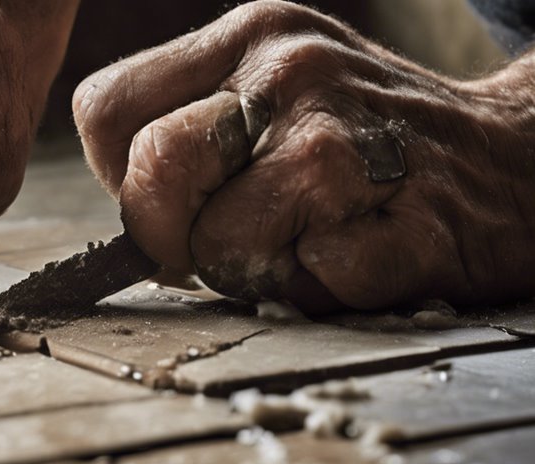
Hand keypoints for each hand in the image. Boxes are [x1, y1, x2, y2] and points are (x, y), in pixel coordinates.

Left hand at [74, 0, 534, 312]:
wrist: (515, 162)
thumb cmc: (366, 142)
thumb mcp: (273, 90)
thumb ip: (190, 132)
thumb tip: (130, 219)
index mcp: (248, 38)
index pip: (104, 110)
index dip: (122, 179)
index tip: (177, 201)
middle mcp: (292, 74)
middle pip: (153, 169)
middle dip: (171, 235)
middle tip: (229, 238)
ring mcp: (350, 146)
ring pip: (220, 245)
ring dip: (252, 270)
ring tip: (307, 240)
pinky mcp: (403, 224)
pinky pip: (305, 284)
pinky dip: (319, 290)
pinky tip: (358, 253)